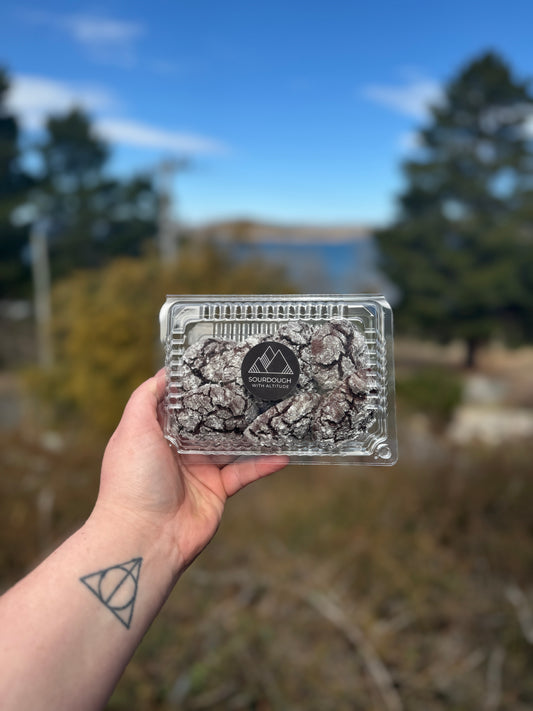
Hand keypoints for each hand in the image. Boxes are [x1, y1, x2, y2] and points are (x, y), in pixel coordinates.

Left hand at [93, 369, 287, 573]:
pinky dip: (263, 465)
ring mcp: (199, 470)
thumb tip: (165, 373)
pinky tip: (283, 454)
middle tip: (256, 383)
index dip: (198, 386)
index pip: (181, 403)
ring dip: (252, 432)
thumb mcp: (133, 429)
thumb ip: (145, 398)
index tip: (221, 364)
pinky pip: (244, 473)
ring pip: (231, 445)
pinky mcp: (217, 491)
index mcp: (157, 433)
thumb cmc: (133, 479)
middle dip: (229, 405)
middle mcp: (178, 450)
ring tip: (276, 412)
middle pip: (209, 421)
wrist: (145, 537)